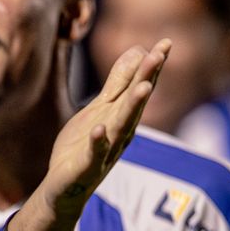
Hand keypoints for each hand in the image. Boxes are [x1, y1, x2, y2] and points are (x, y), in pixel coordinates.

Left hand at [45, 39, 170, 214]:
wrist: (63, 188)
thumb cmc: (83, 145)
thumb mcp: (99, 109)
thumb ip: (117, 84)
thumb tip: (137, 52)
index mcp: (122, 115)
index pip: (139, 86)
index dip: (151, 66)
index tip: (166, 42)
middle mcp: (120, 131)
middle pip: (135, 101)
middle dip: (147, 78)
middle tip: (160, 54)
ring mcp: (105, 149)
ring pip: (122, 125)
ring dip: (133, 106)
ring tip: (143, 87)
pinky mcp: (87, 166)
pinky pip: (94, 152)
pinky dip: (98, 141)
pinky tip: (99, 129)